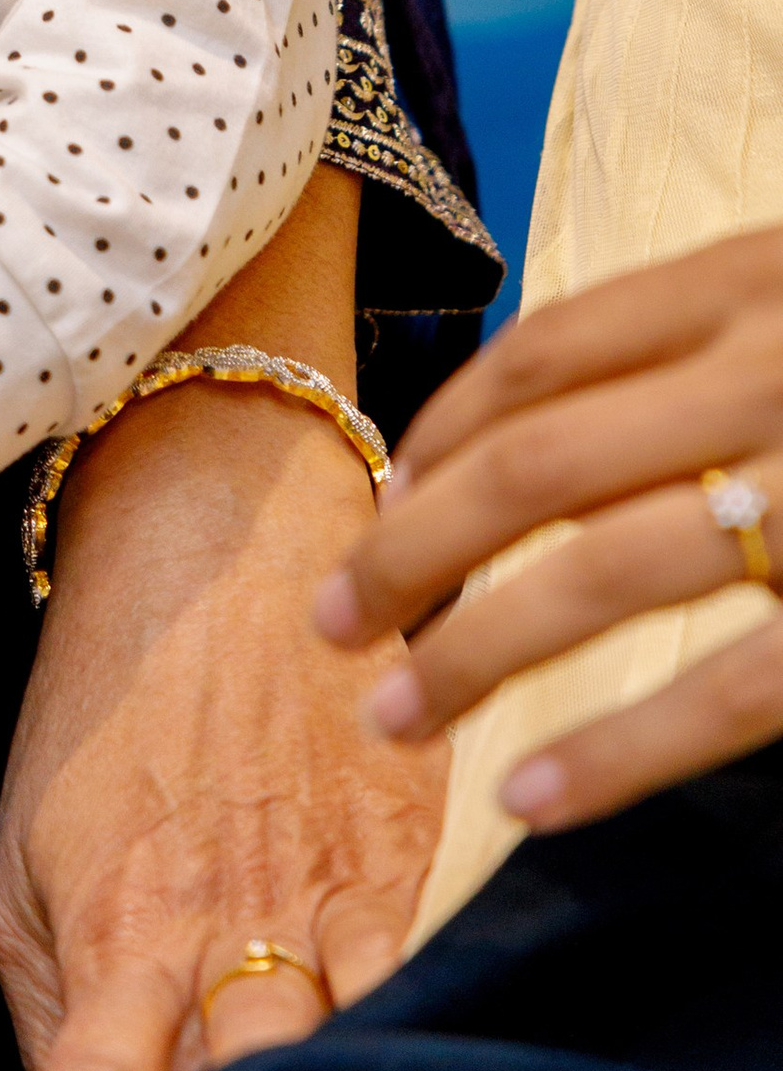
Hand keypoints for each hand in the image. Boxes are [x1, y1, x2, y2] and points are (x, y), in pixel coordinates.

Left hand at [0, 386, 443, 1070]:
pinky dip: (414, 1035)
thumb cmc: (103, 699)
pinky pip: (424, 987)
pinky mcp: (405, 862)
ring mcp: (321, 901)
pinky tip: (404, 1063)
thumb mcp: (22, 847)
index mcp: (111, 934)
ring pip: (337, 1060)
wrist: (214, 538)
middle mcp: (220, 932)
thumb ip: (45, 1002)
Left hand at [315, 226, 782, 834]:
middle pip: (535, 461)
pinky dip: (614, 751)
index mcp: (752, 275)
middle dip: (410, 546)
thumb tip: (538, 422)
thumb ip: (708, 332)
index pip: (547, 347)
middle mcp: (771, 366)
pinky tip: (528, 795)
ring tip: (391, 712)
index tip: (380, 492)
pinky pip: (723, 690)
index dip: (444, 426)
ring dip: (471, 648)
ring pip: (599, 570)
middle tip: (331, 619)